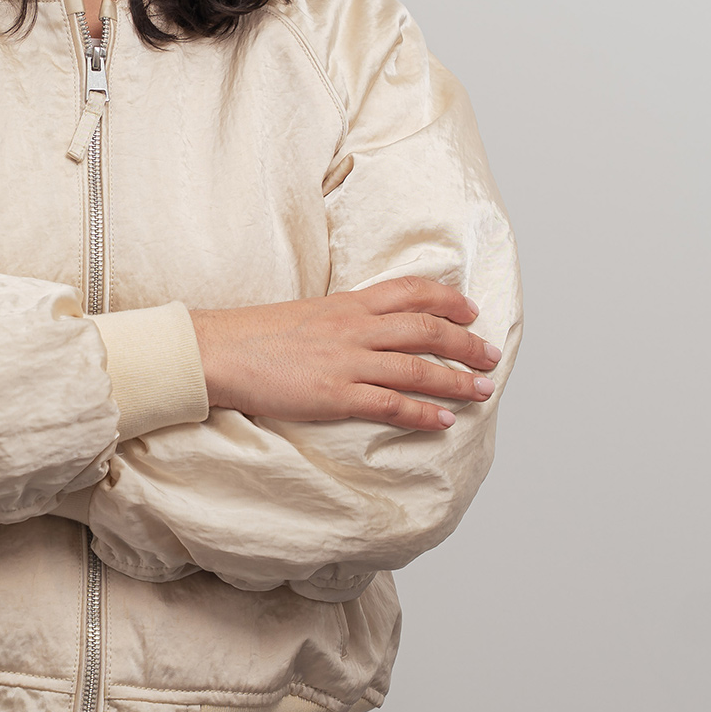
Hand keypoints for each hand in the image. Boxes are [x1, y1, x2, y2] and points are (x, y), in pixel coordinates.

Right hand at [189, 277, 500, 430]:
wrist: (220, 351)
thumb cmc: (256, 334)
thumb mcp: (307, 313)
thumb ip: (342, 319)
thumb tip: (369, 329)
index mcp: (346, 303)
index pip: (409, 290)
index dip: (447, 298)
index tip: (470, 310)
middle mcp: (354, 327)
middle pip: (425, 329)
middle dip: (465, 343)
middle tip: (490, 356)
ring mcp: (347, 361)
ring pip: (417, 368)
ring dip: (456, 380)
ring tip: (482, 391)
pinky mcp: (336, 395)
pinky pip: (391, 405)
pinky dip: (422, 413)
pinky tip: (443, 421)